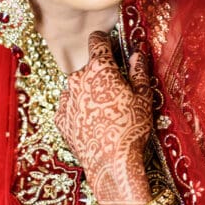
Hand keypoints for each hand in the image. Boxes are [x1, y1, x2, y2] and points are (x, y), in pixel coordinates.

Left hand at [55, 31, 152, 204]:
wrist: (112, 164)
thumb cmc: (131, 127)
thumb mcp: (143, 97)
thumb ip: (139, 70)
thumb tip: (137, 52)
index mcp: (99, 68)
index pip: (97, 40)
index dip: (106, 41)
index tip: (113, 48)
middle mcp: (78, 78)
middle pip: (89, 66)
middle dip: (102, 73)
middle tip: (118, 90)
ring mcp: (66, 99)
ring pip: (78, 86)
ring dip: (89, 91)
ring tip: (106, 111)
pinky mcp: (61, 118)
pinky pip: (70, 106)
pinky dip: (80, 109)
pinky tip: (95, 122)